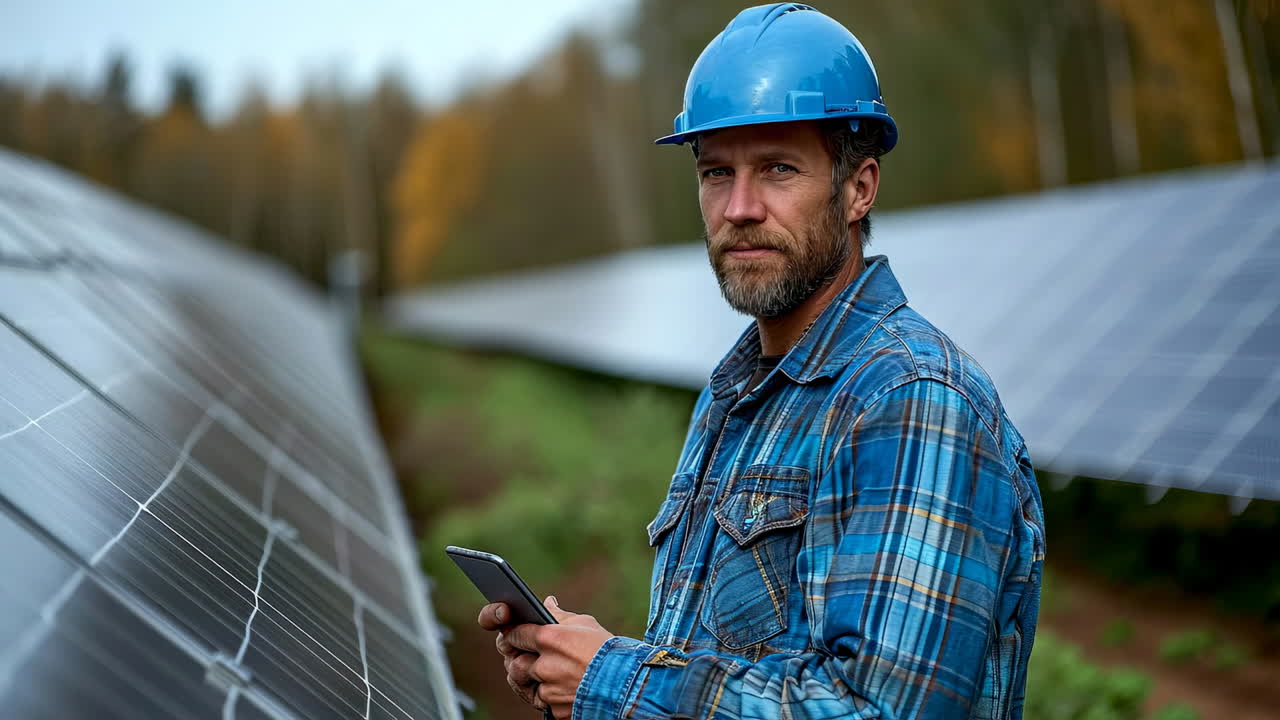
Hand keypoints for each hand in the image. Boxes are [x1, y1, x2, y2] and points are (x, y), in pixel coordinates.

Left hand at [480, 596, 614, 719]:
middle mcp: (545, 666)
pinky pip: (542, 701)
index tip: (515, 635)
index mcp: (549, 639)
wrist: (630, 683)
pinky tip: (560, 687)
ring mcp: (549, 690)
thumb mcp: (585, 625)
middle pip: (515, 663)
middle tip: (528, 656)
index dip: (513, 635)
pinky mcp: (555, 709)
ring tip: (545, 672)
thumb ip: (560, 615)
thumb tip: (547, 603)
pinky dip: (548, 695)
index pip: (514, 634)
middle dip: (519, 659)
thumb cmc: (609, 650)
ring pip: (525, 684)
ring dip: (531, 679)